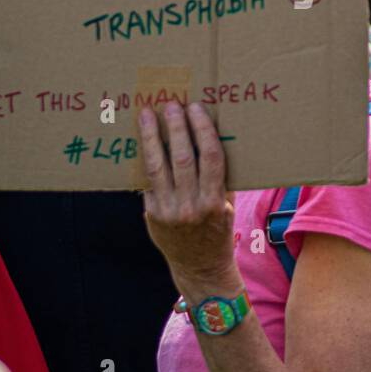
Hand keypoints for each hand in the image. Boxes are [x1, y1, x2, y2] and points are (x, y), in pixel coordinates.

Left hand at [139, 102, 238, 299]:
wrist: (201, 266)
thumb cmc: (218, 229)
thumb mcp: (228, 204)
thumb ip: (221, 176)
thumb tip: (213, 137)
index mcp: (215, 201)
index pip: (210, 157)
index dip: (202, 130)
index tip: (196, 109)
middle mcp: (191, 206)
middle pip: (182, 158)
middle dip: (175, 128)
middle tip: (171, 105)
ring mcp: (169, 211)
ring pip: (157, 167)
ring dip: (151, 137)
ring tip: (147, 115)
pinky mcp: (152, 214)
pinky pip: (147, 181)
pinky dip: (145, 158)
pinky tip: (142, 140)